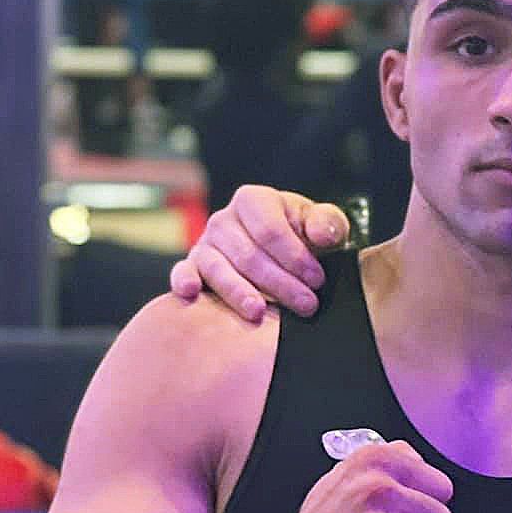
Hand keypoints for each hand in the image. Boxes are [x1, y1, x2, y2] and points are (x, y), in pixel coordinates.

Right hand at [170, 188, 349, 323]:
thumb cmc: (303, 235)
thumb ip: (327, 223)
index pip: (270, 230)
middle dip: (279, 283)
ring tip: (258, 312)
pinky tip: (190, 292)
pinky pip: (183, 271)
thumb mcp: (322, 224)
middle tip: (306, 305)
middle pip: (248, 255)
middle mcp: (224, 219)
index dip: (295, 257)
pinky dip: (183, 281)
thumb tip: (322, 234)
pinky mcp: (193, 266)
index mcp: (254, 200)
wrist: (282, 250)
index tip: (317, 280)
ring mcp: (205, 243)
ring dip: (239, 292)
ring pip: (218, 268)